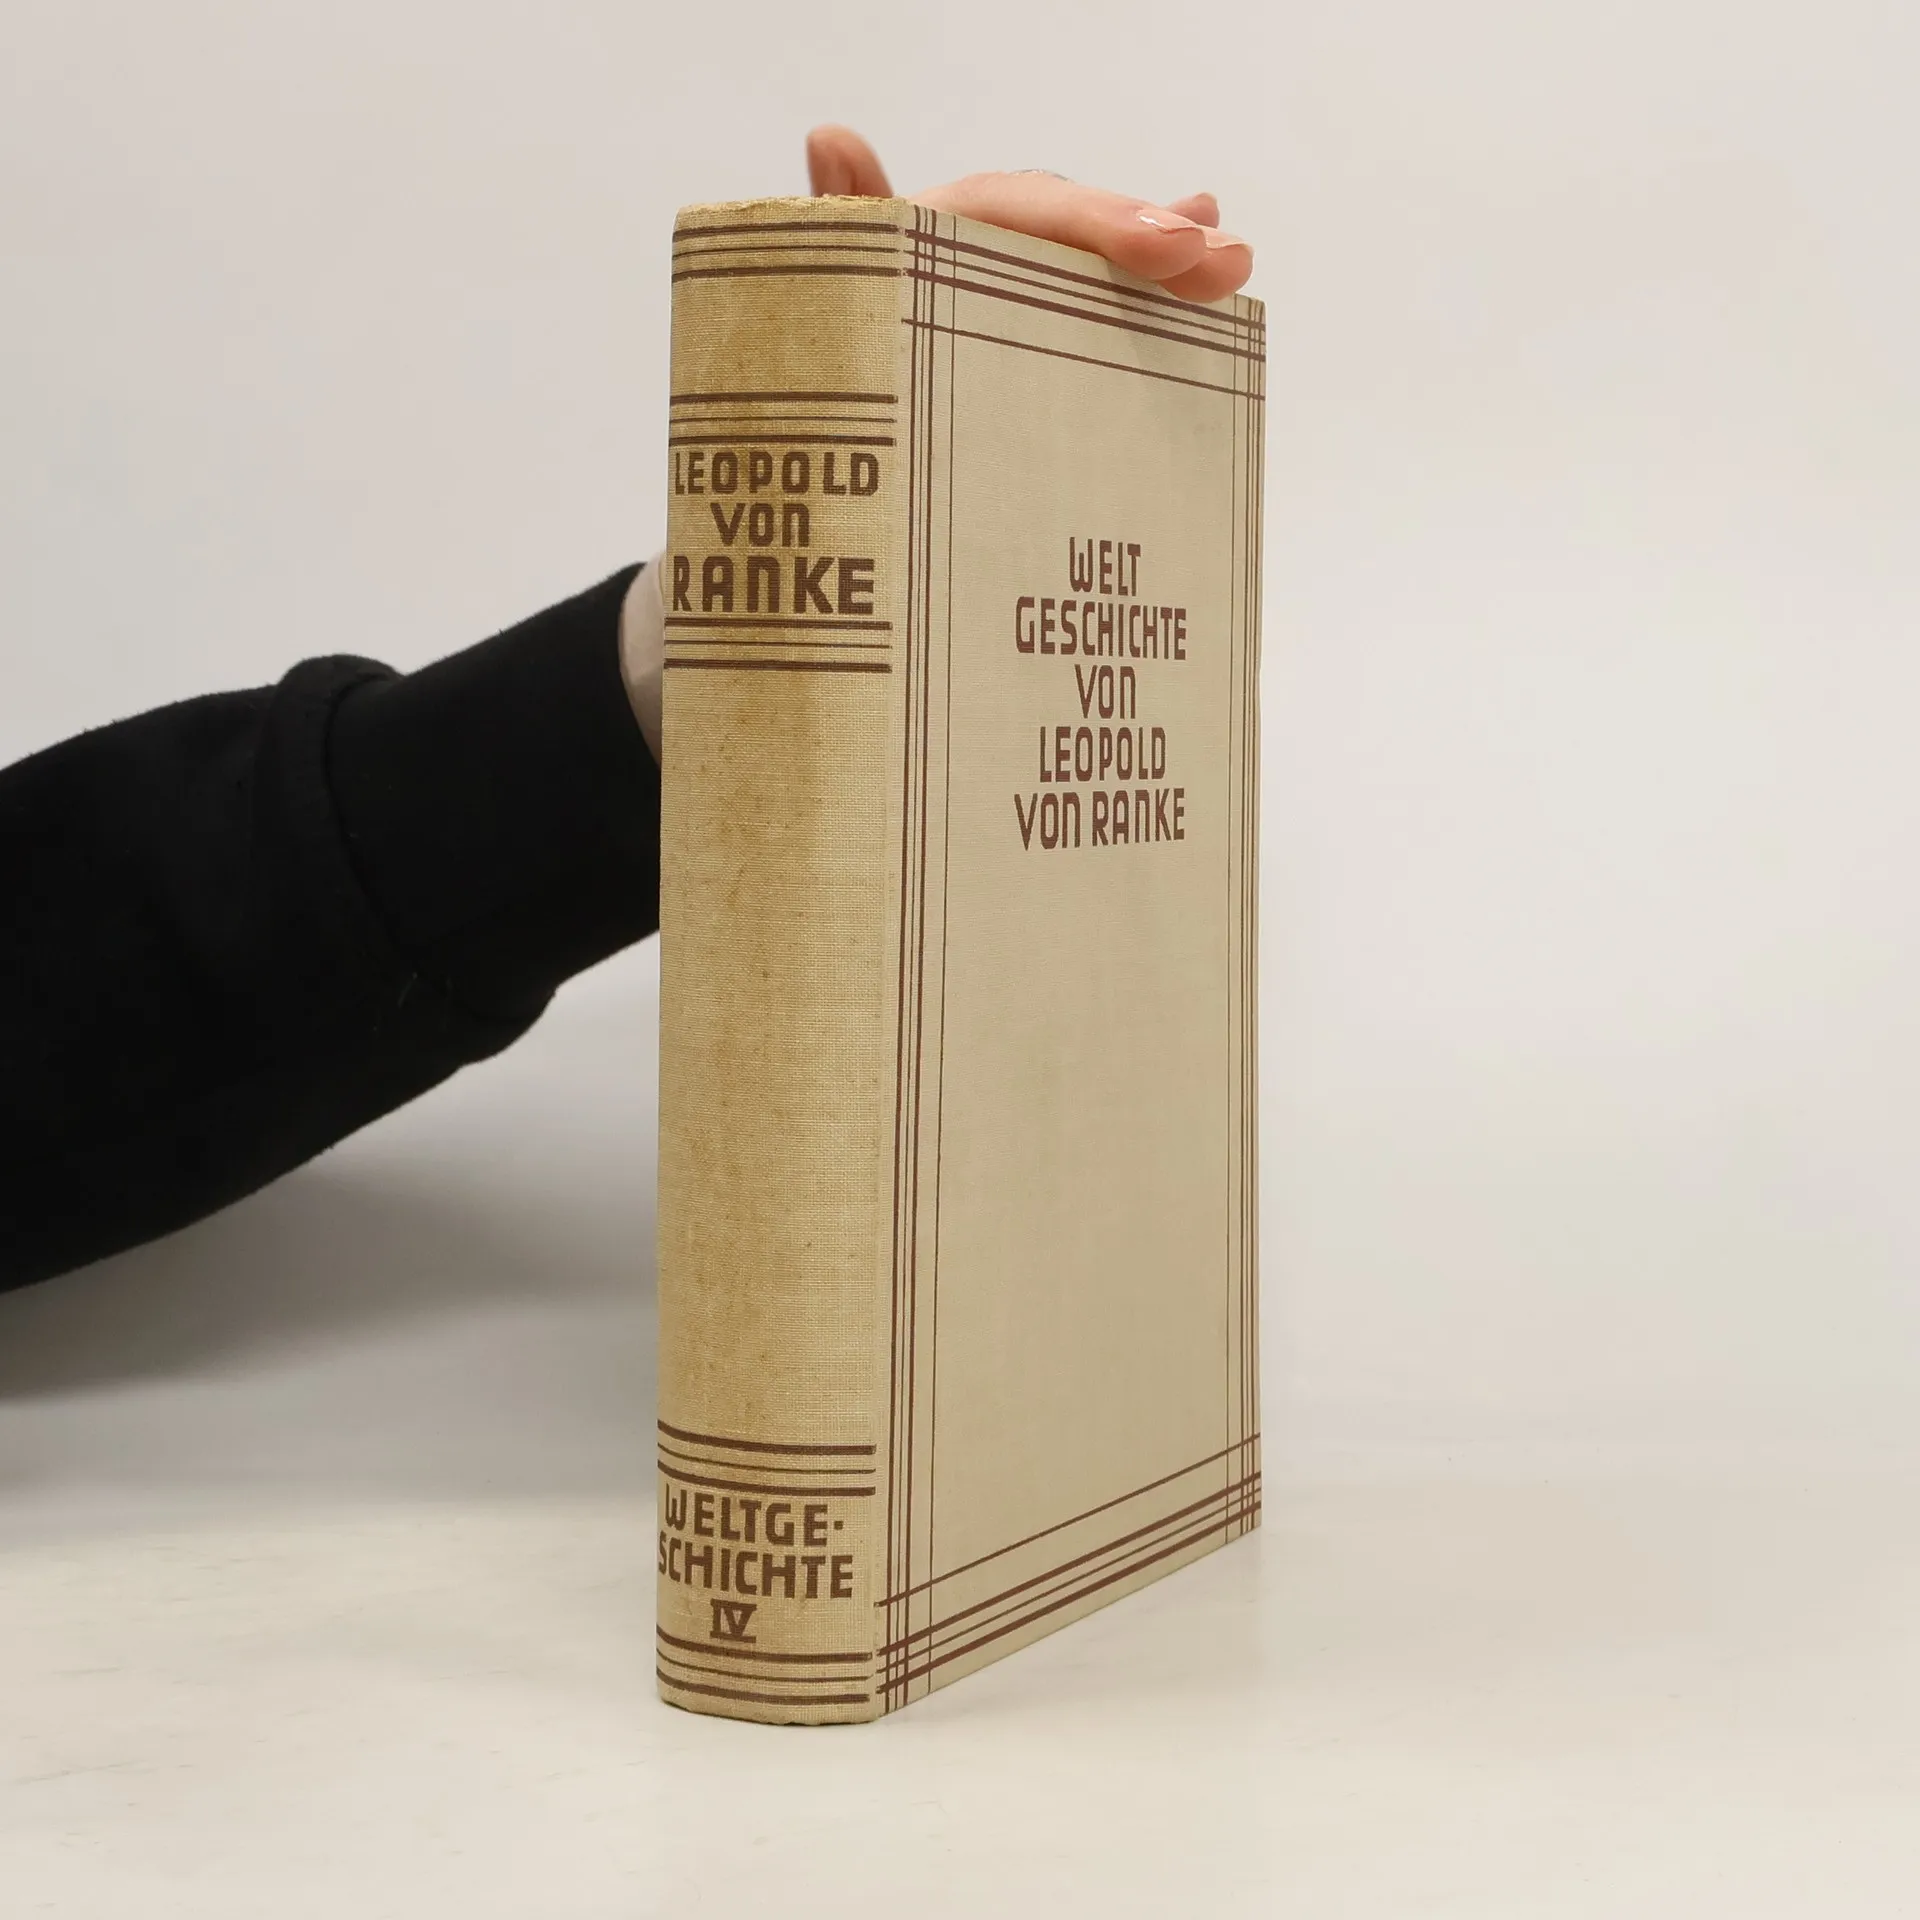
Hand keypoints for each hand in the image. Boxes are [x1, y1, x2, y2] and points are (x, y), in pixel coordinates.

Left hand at [805, 125, 1252, 305]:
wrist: (817, 430)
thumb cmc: (825, 348)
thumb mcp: (826, 293)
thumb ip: (843, 229)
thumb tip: (831, 140)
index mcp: (931, 234)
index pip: (1025, 208)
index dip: (1099, 221)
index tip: (1168, 243)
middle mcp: (976, 250)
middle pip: (1075, 228)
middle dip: (1151, 236)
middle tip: (1222, 263)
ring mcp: (1005, 290)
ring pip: (1094, 259)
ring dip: (1169, 254)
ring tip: (1229, 263)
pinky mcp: (1026, 335)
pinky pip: (1094, 303)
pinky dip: (1151, 284)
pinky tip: (1209, 268)